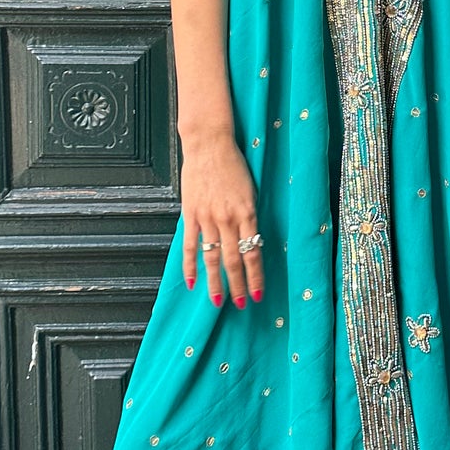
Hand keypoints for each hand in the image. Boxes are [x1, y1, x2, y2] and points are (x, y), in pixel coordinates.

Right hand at [178, 131, 264, 308]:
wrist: (209, 144)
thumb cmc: (233, 164)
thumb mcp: (250, 190)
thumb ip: (249, 216)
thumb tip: (250, 241)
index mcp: (247, 213)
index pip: (254, 253)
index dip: (256, 277)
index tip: (259, 294)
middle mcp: (228, 219)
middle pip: (234, 260)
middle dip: (238, 286)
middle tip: (242, 305)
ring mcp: (208, 218)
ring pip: (212, 257)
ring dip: (216, 282)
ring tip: (218, 301)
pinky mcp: (191, 214)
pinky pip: (190, 245)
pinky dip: (190, 266)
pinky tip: (192, 282)